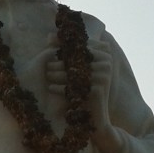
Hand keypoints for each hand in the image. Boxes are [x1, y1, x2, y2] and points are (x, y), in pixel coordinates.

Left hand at [45, 38, 122, 152]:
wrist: (95, 117)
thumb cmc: (83, 90)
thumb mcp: (75, 68)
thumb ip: (65, 51)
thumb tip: (49, 35)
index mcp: (104, 54)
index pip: (81, 44)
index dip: (64, 43)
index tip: (47, 43)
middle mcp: (107, 63)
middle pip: (77, 58)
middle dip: (60, 61)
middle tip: (46, 65)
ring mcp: (104, 76)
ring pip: (75, 71)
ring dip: (58, 73)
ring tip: (47, 75)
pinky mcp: (98, 89)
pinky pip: (75, 85)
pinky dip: (62, 87)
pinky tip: (51, 87)